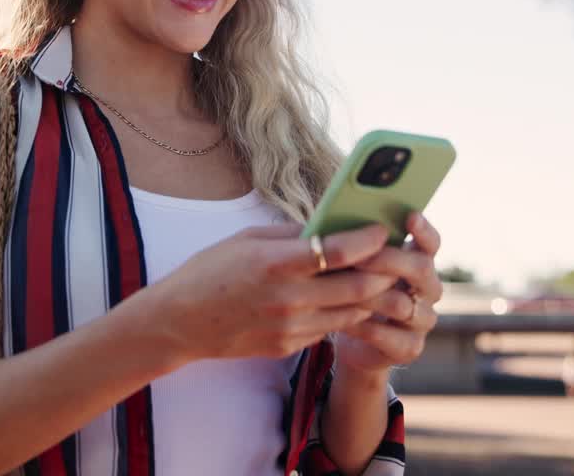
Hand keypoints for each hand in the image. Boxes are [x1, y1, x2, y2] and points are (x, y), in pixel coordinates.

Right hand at [143, 224, 394, 361]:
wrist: (179, 322)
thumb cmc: (209, 272)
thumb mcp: (247, 239)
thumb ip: (291, 234)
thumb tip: (330, 226)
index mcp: (275, 263)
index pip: (338, 252)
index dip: (368, 239)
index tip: (382, 229)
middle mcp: (288, 298)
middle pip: (358, 287)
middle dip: (384, 270)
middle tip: (394, 256)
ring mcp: (290, 327)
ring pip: (352, 313)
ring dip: (371, 295)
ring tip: (380, 277)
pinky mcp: (288, 346)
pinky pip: (330, 329)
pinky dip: (345, 313)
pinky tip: (348, 299)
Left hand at [332, 213, 442, 378]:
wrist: (355, 341)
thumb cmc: (353, 292)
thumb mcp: (356, 266)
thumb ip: (359, 247)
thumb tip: (338, 222)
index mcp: (419, 263)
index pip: (431, 243)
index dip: (423, 230)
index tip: (410, 215)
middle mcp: (428, 290)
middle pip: (421, 269)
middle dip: (390, 260)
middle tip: (360, 256)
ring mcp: (423, 320)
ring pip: (404, 305)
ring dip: (372, 296)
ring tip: (344, 290)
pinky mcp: (410, 348)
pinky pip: (391, 337)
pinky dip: (366, 328)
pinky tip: (343, 321)